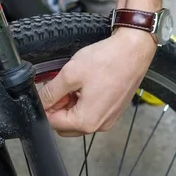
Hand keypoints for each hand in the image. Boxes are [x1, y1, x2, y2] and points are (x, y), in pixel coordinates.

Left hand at [39, 0, 161, 135]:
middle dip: (59, 107)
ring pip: (79, 118)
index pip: (53, 123)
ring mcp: (109, 119)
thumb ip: (50, 92)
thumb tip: (40, 102)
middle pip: (66, 125)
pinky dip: (86, 102)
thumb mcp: (70, 74)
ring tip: (77, 82)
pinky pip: (93, 112)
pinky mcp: (115, 110)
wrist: (134, 50)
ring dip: (72, 104)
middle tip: (62, 85)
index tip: (49, 90)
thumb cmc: (108, 60)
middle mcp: (99, 125)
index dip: (47, 106)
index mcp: (86, 121)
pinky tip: (89, 84)